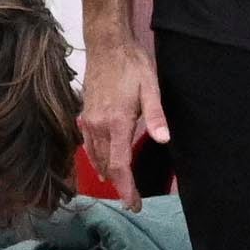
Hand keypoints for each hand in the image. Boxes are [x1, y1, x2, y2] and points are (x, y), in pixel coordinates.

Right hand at [76, 39, 161, 197]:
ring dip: (107, 174)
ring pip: (96, 157)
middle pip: (107, 166)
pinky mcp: (85, 114)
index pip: (120, 166)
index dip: (127, 189)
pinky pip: (87, 144)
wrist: (106, 45)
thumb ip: (156, 116)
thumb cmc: (131, 65)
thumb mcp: (151, 88)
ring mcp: (89, 120)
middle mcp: (98, 125)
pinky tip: (100, 163)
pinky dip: (94, 158)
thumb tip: (164, 140)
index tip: (134, 205)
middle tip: (132, 202)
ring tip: (119, 187)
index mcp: (116, 123)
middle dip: (119, 186)